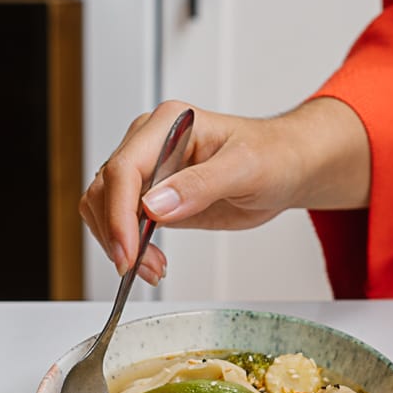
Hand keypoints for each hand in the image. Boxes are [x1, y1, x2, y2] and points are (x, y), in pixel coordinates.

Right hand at [79, 96, 369, 283]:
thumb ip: (201, 184)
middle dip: (117, 233)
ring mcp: (148, 168)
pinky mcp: (151, 193)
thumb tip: (155, 205)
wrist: (287, 167)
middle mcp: (150, 142)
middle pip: (105, 189)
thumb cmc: (274, 156)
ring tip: (152, 268)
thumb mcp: (246, 168)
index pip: (124, 168)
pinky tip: (152, 262)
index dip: (119, 213)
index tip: (128, 251)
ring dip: (119, 243)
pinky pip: (121, 219)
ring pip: (104, 206)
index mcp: (169, 123)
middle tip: (141, 267)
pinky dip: (128, 245)